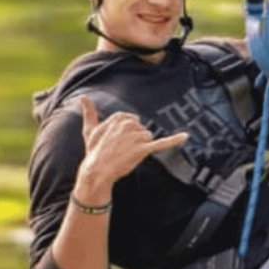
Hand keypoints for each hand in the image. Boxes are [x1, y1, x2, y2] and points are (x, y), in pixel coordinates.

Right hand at [74, 96, 188, 201]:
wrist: (96, 171)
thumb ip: (89, 112)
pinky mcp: (142, 149)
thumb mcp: (90, 130)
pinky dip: (174, 140)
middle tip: (121, 150)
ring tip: (127, 154)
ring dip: (141, 147)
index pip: (133, 121)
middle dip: (135, 140)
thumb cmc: (94, 151)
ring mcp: (135, 136)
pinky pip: (161, 142)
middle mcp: (128, 124)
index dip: (128, 134)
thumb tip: (82, 97)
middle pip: (142, 129)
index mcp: (119, 117)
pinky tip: (185, 136)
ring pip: (148, 138)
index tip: (117, 142)